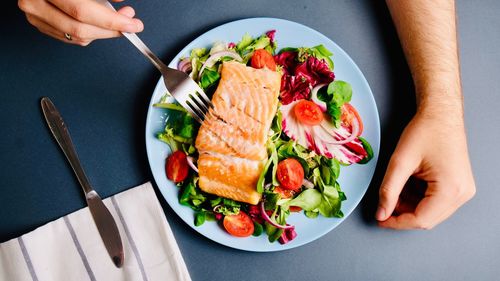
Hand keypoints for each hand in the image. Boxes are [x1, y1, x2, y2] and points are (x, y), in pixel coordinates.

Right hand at [18, 0, 143, 45]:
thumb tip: (121, 3)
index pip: (82, 10)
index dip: (111, 20)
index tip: (133, 23)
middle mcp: (35, 2)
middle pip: (79, 28)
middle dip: (110, 30)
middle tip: (131, 25)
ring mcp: (34, 14)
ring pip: (75, 36)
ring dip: (102, 33)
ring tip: (118, 23)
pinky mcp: (38, 23)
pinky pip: (69, 37)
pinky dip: (89, 34)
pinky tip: (100, 25)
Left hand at [376, 106, 475, 229]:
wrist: (441, 114)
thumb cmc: (425, 131)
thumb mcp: (400, 162)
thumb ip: (388, 191)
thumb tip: (381, 213)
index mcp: (451, 189)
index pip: (421, 219)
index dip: (397, 222)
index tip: (380, 219)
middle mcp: (462, 193)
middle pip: (427, 219)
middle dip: (402, 213)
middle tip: (383, 204)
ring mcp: (462, 190)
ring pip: (430, 212)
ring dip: (409, 205)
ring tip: (395, 187)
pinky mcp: (458, 185)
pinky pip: (435, 202)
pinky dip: (417, 198)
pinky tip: (407, 184)